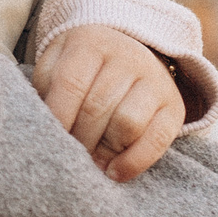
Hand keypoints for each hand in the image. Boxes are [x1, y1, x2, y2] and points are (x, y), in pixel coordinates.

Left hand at [34, 25, 184, 181]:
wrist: (127, 50)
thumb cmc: (80, 66)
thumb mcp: (56, 63)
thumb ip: (46, 88)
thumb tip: (42, 128)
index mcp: (91, 43)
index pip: (71, 83)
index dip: (58, 116)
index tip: (48, 140)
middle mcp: (127, 57)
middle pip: (98, 107)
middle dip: (79, 139)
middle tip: (67, 157)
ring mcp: (155, 81)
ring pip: (127, 123)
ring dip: (104, 151)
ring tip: (89, 163)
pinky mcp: (175, 106)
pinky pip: (158, 139)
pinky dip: (135, 161)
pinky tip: (115, 173)